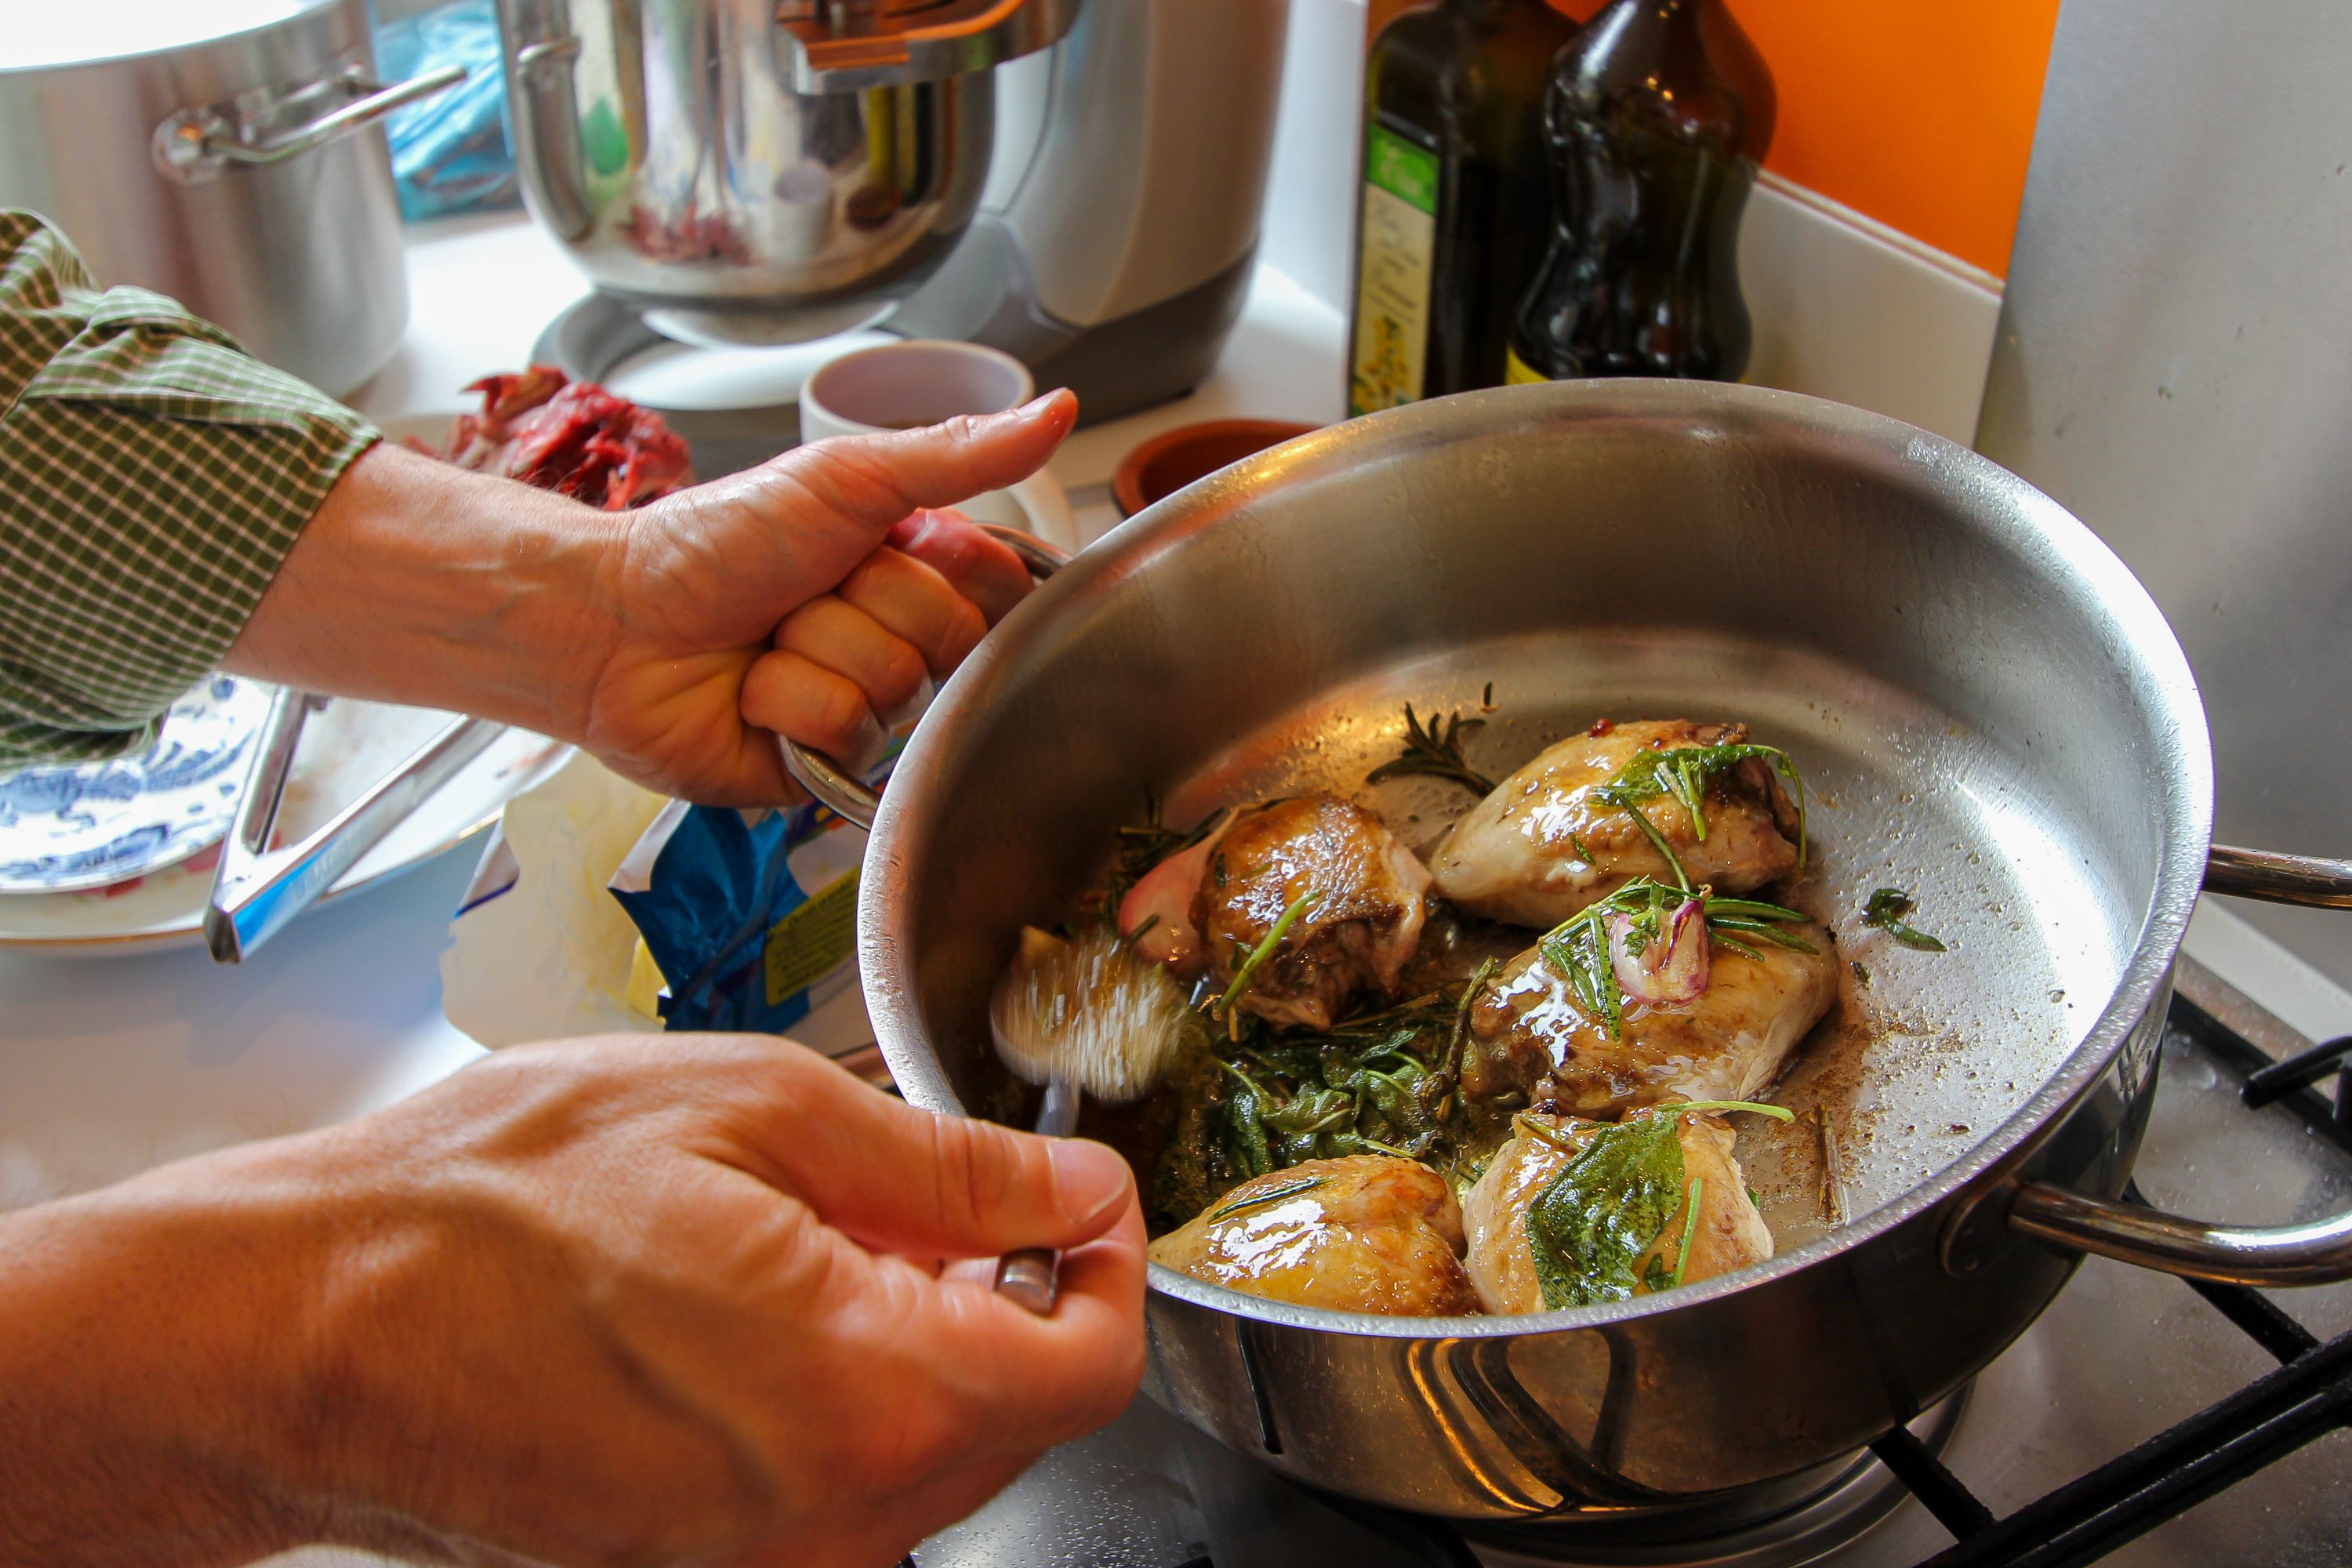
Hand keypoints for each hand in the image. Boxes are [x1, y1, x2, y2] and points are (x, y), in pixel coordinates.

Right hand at [0, 1036, 1144, 1567]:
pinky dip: (842, 1408)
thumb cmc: (493, 1205)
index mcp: (871, 1398)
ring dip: (924, 1351)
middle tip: (932, 1194)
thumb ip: (953, 1171)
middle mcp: (832, 1522)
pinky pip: (833, 1499)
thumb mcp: (759, 1113)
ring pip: (930, 1464)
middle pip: (1020, 1422)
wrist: (300, 1326)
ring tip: (820, 1241)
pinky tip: (758, 1317)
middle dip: (1011, 1302)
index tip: (1080, 1197)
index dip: (1111, 1268)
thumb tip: (1077, 1190)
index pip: (1093, 1370)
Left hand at [584, 393, 1071, 802]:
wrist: (615, 619)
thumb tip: (1059, 410)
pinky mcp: (824, 765)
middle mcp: (895, 638)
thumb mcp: (847, 477)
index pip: (998, 584)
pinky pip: (852, 740)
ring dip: (818, 650)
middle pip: (952, 639)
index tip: (897, 541)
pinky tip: (751, 691)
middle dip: (869, 604)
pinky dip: (790, 703)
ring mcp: (861, 703)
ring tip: (766, 637)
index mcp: (910, 568)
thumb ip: (959, 454)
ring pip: (899, 690)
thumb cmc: (716, 542)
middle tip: (807, 587)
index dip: (952, 566)